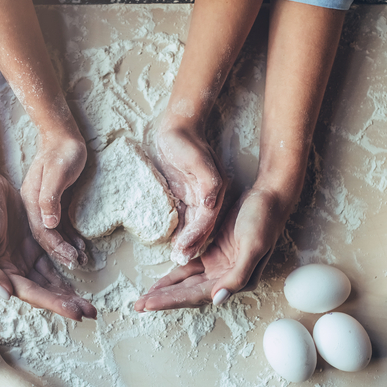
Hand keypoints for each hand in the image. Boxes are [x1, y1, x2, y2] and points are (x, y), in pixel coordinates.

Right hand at [0, 167, 96, 320]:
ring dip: (66, 291)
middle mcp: (13, 269)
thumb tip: (6, 295)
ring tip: (87, 302)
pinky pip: (51, 261)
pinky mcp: (32, 242)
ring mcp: (23, 256)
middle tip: (90, 311)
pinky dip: (63, 270)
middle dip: (66, 302)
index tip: (76, 313)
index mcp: (1, 272)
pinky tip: (77, 277)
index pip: (33, 294)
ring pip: (49, 280)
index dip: (55, 304)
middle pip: (44, 291)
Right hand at [20, 133, 88, 268]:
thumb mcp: (56, 173)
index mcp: (31, 203)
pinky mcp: (55, 204)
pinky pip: (61, 226)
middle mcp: (35, 208)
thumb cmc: (61, 152)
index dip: (55, 248)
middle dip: (60, 256)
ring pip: (54, 235)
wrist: (62, 136)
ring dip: (66, 249)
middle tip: (77, 268)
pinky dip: (70, 238)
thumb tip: (49, 224)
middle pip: (46, 238)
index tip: (70, 262)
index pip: (42, 232)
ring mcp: (44, 206)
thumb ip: (49, 198)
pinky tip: (79, 246)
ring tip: (81, 260)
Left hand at [134, 187, 291, 311]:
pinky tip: (161, 281)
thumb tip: (217, 299)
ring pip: (187, 283)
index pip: (198, 296)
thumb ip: (237, 276)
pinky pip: (190, 268)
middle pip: (189, 293)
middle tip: (138, 305)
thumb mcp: (253, 246)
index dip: (172, 300)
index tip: (149, 304)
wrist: (269, 197)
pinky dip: (175, 275)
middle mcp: (227, 278)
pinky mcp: (214, 254)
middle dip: (164, 300)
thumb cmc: (263, 220)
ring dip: (167, 291)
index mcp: (237, 281)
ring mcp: (219, 266)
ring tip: (145, 299)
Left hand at [156, 124, 226, 265]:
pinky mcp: (186, 195)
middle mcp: (208, 197)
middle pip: (201, 227)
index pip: (206, 220)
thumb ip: (208, 182)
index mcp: (214, 191)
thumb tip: (211, 203)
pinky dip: (180, 231)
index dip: (196, 236)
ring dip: (186, 242)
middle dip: (192, 245)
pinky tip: (172, 243)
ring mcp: (197, 197)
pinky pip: (184, 218)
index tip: (184, 250)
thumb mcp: (198, 160)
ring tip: (177, 257)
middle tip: (180, 260)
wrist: (178, 127)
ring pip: (193, 226)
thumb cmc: (186, 142)